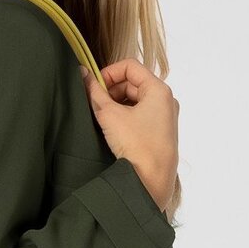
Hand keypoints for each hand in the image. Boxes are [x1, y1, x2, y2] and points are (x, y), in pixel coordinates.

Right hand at [78, 60, 179, 210]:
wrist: (150, 181)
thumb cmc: (136, 145)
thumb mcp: (109, 115)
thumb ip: (94, 92)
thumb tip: (82, 74)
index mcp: (159, 90)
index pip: (130, 66)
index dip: (108, 72)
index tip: (94, 86)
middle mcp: (166, 101)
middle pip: (133, 82)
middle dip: (111, 90)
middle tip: (95, 103)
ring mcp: (164, 118)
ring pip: (135, 100)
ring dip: (116, 104)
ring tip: (102, 118)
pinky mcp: (160, 133)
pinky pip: (140, 115)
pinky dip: (124, 116)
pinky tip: (112, 129)